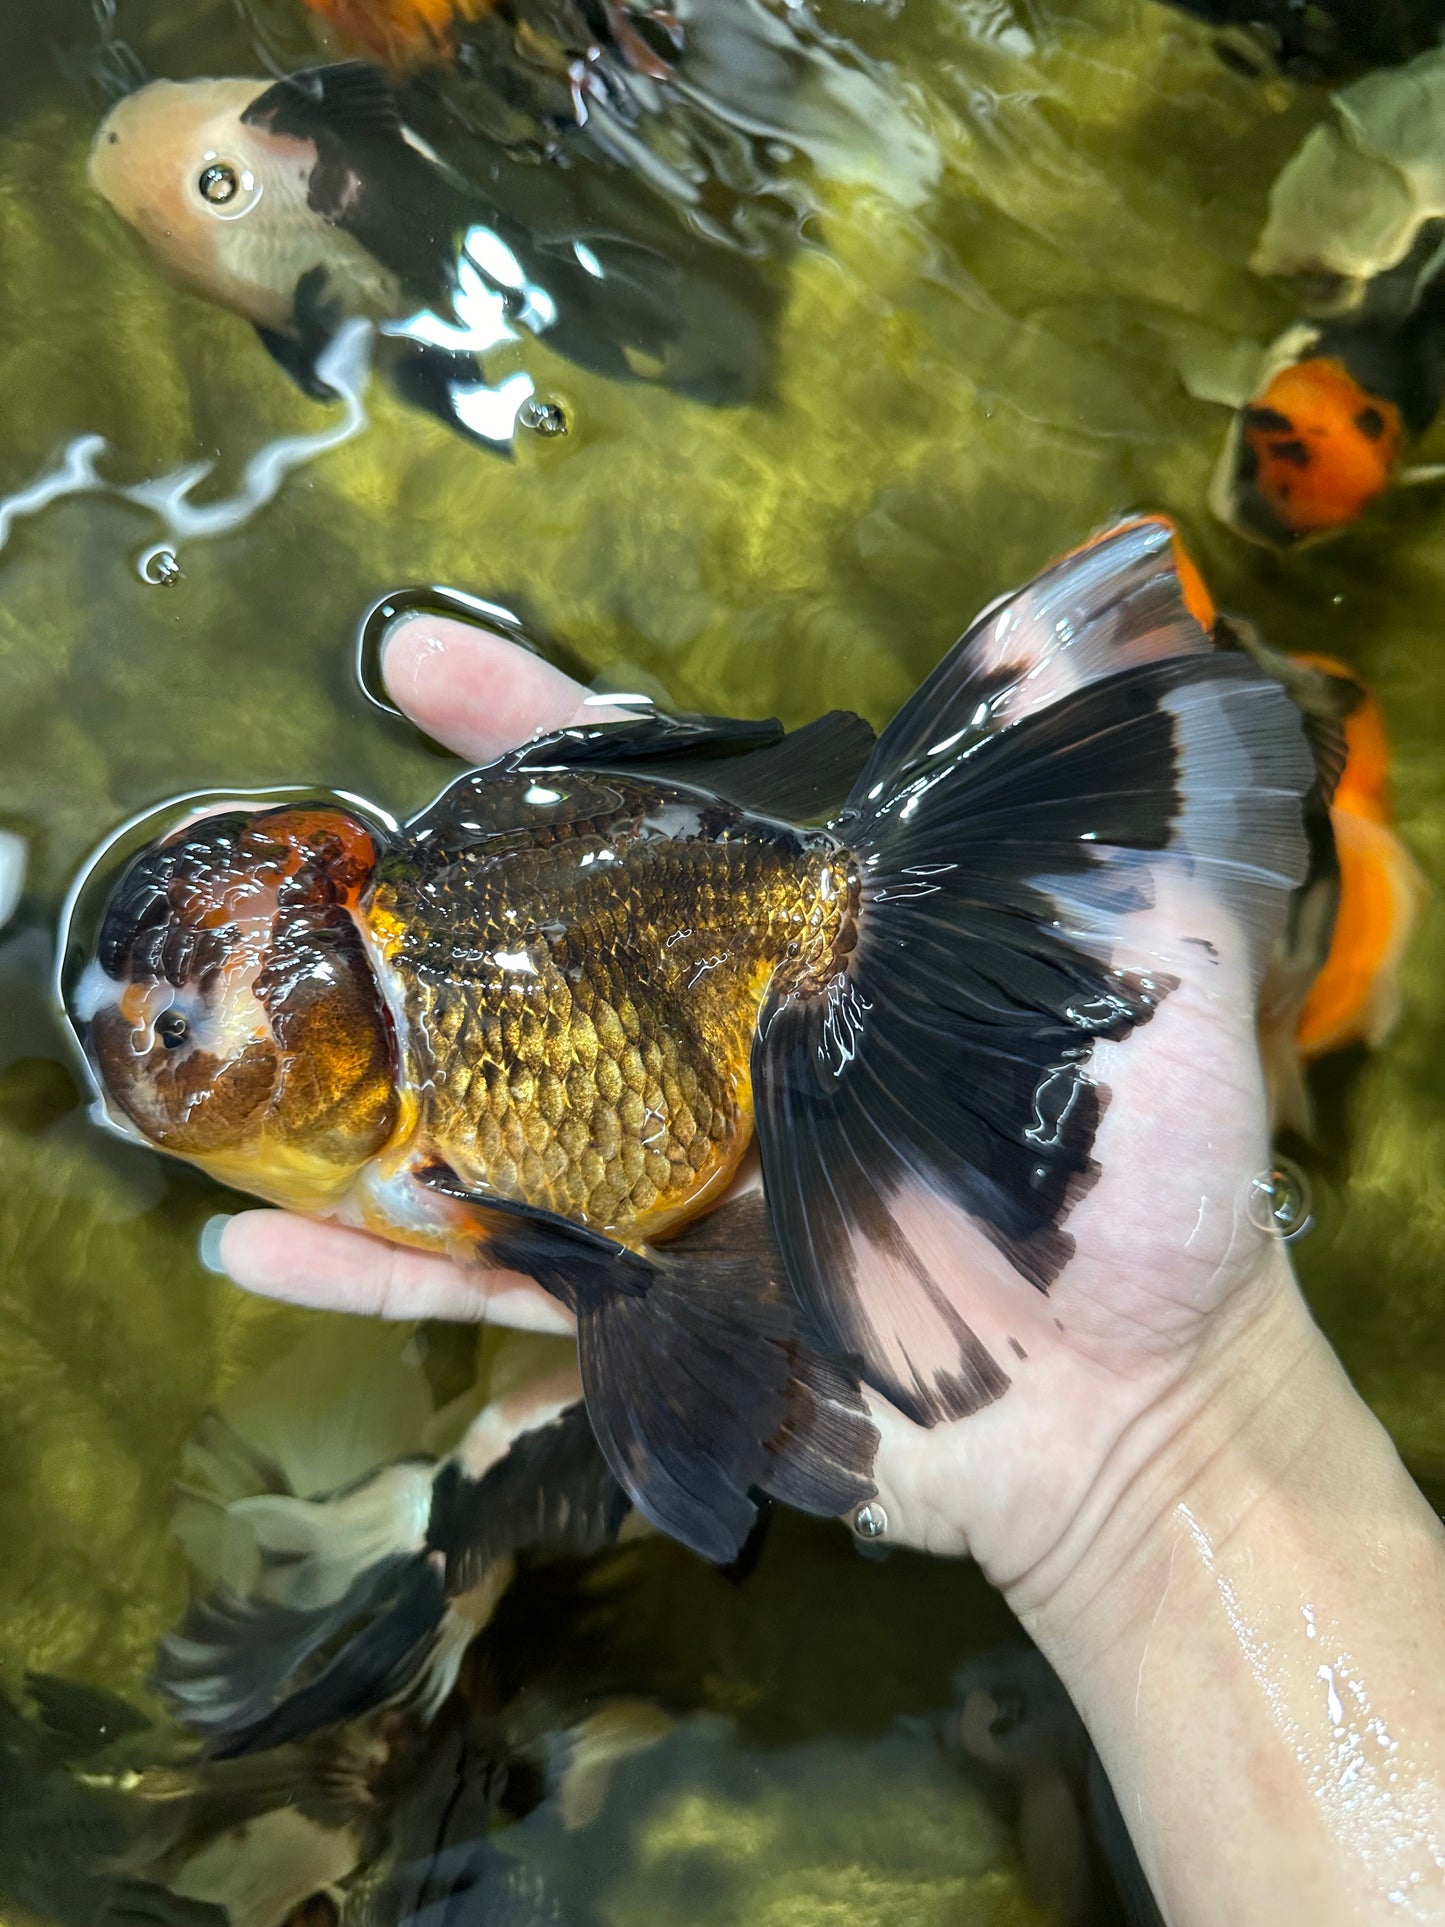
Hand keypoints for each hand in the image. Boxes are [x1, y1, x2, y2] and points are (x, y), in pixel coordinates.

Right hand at [207, 611, 1305, 1600]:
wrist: (1141, 1408)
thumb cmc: (1155, 1187)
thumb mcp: (1150, 971)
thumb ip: (1092, 820)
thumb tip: (1095, 614)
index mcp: (804, 958)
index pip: (653, 817)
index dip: (537, 735)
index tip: (416, 661)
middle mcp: (712, 1056)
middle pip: (527, 956)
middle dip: (399, 904)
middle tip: (282, 866)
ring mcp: (666, 1184)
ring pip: (473, 1118)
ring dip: (346, 1084)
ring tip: (214, 1046)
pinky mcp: (646, 1313)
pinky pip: (488, 1287)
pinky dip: (375, 1269)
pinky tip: (256, 1243)